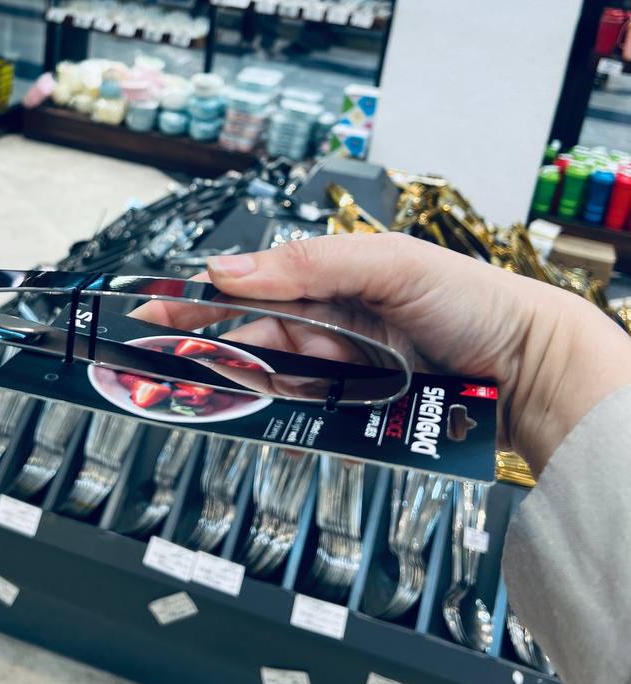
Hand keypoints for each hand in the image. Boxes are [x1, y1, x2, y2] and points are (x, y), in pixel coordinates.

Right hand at [138, 233, 630, 475]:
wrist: (532, 368)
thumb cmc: (472, 300)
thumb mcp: (389, 263)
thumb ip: (310, 262)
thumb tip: (231, 268)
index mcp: (331, 278)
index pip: (251, 287)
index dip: (200, 301)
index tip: (150, 314)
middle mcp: (332, 325)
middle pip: (256, 343)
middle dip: (217, 356)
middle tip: (168, 372)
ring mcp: (346, 371)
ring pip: (279, 386)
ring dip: (252, 391)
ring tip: (218, 398)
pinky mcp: (361, 413)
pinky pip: (313, 419)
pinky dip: (293, 421)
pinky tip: (276, 421)